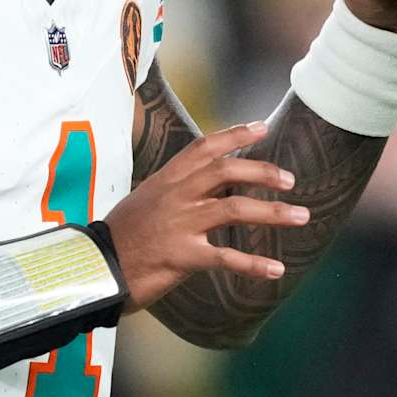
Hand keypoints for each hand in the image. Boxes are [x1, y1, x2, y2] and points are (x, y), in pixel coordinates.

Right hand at [104, 120, 308, 311]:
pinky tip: (276, 270)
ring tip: (301, 217)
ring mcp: (179, 225)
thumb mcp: (145, 202)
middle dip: (263, 172)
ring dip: (273, 212)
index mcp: (166, 180)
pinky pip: (226, 257)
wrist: (95, 267)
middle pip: (227, 171)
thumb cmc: (121, 237)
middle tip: (290, 179)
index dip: (235, 135)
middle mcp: (176, 196)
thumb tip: (205, 188)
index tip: (262, 127)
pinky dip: (254, 264)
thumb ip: (174, 193)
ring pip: (235, 209)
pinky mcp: (181, 256)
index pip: (204, 148)